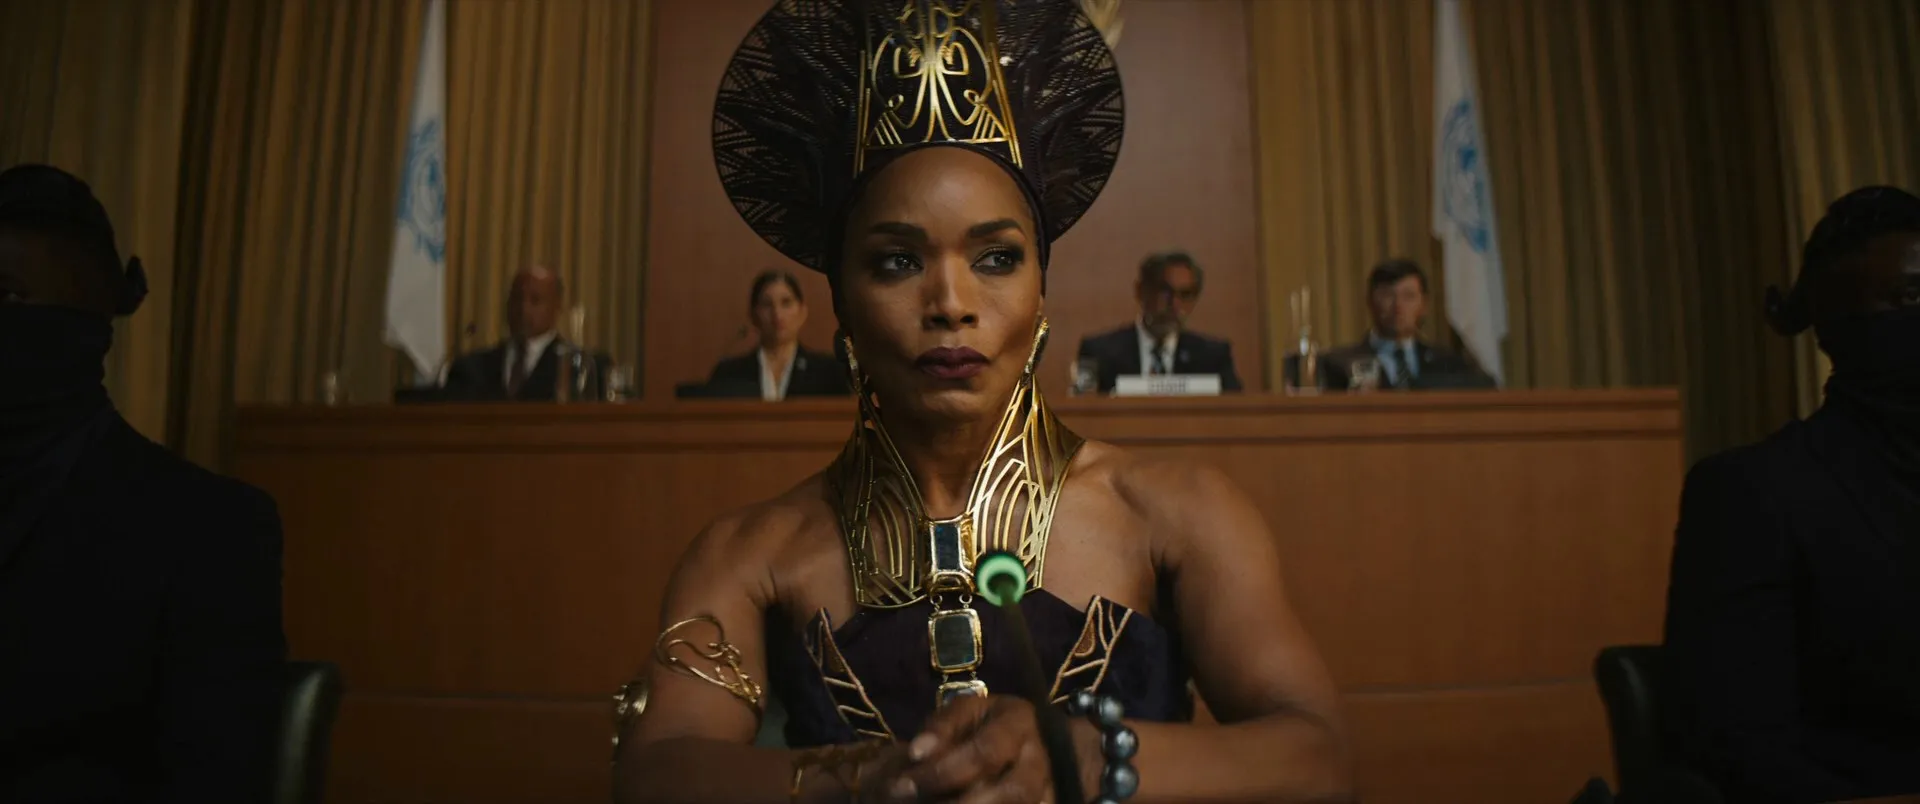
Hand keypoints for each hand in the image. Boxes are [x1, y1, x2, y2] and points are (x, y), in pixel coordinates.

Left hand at [870, 694, 1099, 803]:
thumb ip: (944, 727)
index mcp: (1019, 725)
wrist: (1067, 748)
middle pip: (1009, 794)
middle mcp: (1041, 760)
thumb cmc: (1003, 725)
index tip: (902, 785)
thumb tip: (916, 752)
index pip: (983, 753)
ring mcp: (1052, 790)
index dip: (942, 772)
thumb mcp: (974, 711)